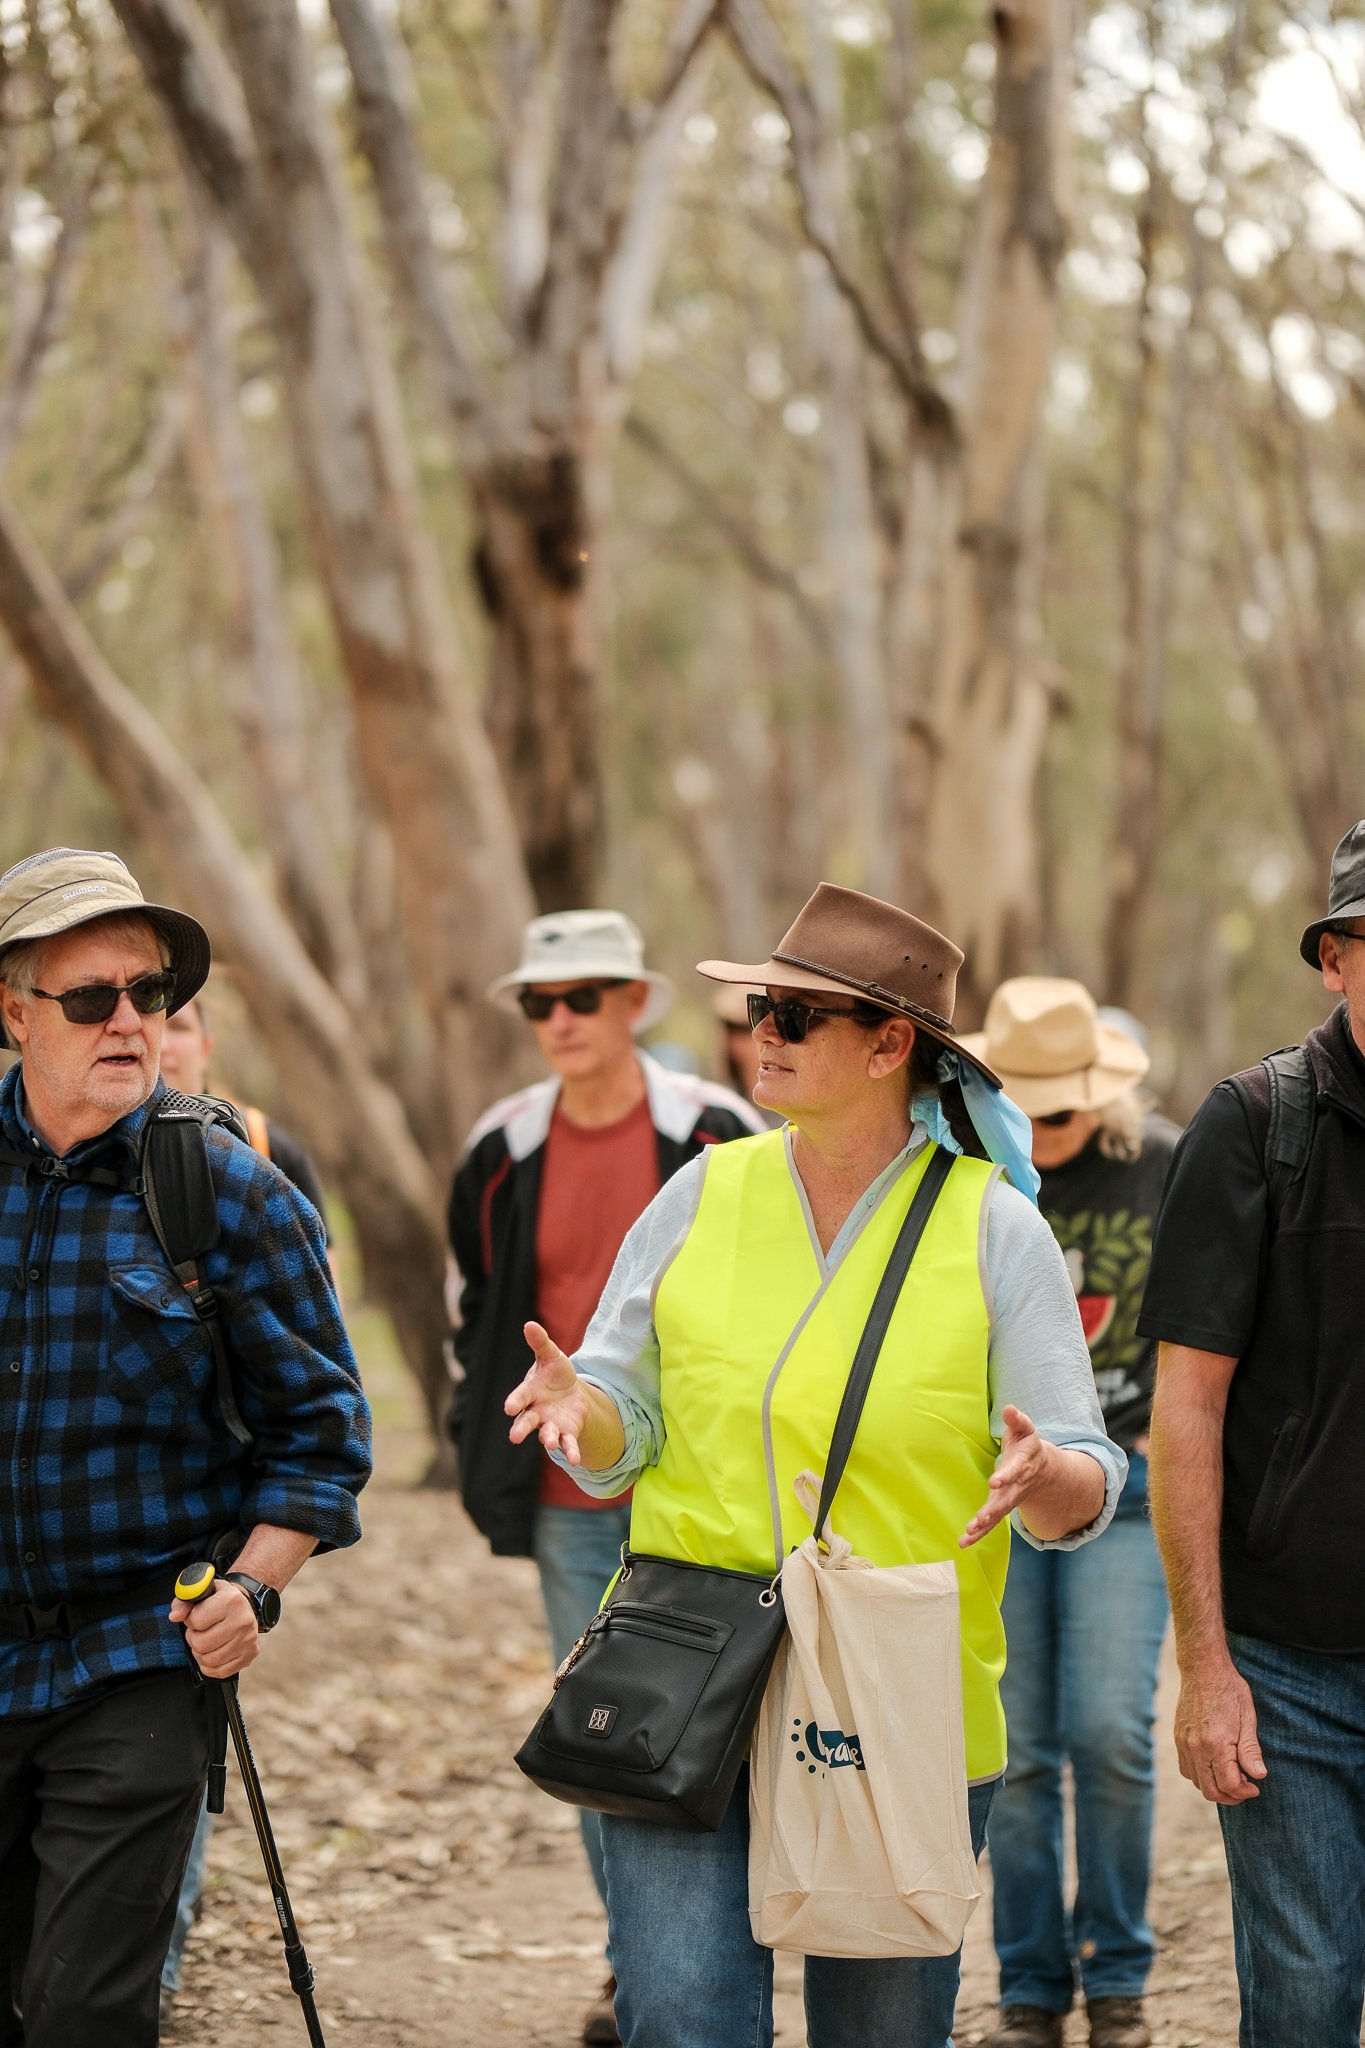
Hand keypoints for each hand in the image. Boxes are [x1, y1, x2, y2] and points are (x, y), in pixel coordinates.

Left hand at [169, 1581, 260, 1678]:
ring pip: (208, 1660)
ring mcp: (247, 1640)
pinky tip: (213, 1652)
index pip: (196, 1621)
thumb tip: (175, 1616)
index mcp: (230, 1601)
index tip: (197, 1617)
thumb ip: (184, 1602)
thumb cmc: (221, 1600)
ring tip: (206, 1641)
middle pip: (201, 1644)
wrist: (245, 1606)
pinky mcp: (249, 1655)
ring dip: (201, 1653)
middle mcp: (242, 1621)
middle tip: (200, 1632)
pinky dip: (211, 1666)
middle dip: (194, 1639)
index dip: (190, 1621)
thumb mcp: (203, 1592)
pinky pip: (219, 1672)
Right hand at [505, 1322, 589, 1464]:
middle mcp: (536, 1411)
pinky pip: (567, 1443)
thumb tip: (529, 1324)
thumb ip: (540, 1343)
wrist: (571, 1391)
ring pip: (545, 1434)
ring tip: (549, 1444)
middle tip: (514, 1437)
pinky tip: (574, 1459)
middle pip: (526, 1421)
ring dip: (547, 1439)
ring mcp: (550, 1424)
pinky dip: (570, 1451)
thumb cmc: (555, 1372)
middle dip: (522, 1428)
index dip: (515, 1402)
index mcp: (530, 1392)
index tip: (509, 1408)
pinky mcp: (565, 1432)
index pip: (520, 1397)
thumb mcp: (551, 1355)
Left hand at [960, 1404, 1049, 1548]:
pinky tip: (964, 1542)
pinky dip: (978, 1534)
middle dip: (994, 1509)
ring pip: (998, 1514)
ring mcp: (1010, 1499)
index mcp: (1023, 1465)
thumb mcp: (1025, 1429)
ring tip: (970, 1532)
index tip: (995, 1481)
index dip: (1006, 1476)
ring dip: (985, 1525)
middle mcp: (1017, 1486)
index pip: (1015, 1471)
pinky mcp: (1001, 1507)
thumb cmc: (1027, 1445)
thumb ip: (1017, 1420)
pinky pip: (991, 1523)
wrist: (1042, 1469)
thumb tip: (1009, 1408)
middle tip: (981, 1518)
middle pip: (1007, 1499)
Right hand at [1174, 1656, 1265, 1804]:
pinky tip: (1214, 1765)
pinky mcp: (1178, 1738)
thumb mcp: (1247, 1717)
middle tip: (1245, 1787)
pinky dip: (1200, 1775)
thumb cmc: (1229, 1690)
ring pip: (1196, 1782)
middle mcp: (1196, 1747)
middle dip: (1230, 1796)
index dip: (1245, 1792)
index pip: (1229, 1785)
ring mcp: (1184, 1743)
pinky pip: (1186, 1768)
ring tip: (1231, 1775)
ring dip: (1215, 1786)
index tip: (1255, 1786)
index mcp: (1216, 1743)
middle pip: (1210, 1791)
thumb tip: (1258, 1775)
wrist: (1203, 1668)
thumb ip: (1251, 1750)